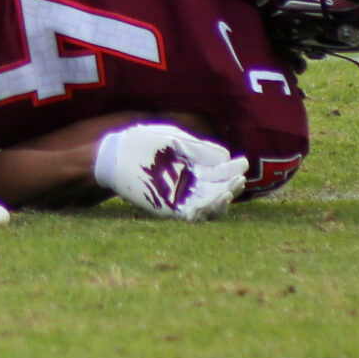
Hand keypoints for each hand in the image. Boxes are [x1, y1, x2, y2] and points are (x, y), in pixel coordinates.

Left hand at [93, 123, 249, 220]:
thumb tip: (225, 153)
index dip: (233, 170)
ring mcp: (179, 198)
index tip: (242, 163)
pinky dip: (200, 213)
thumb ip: (198, 148)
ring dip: (220, 202)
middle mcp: (190, 186)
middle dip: (231, 187)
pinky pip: (188, 216)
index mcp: (195, 168)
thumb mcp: (175, 141)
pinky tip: (207, 204)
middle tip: (239, 180)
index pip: (221, 173)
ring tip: (227, 192)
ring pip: (207, 207)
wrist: (115, 154)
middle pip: (218, 192)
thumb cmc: (144, 143)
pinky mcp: (167, 209)